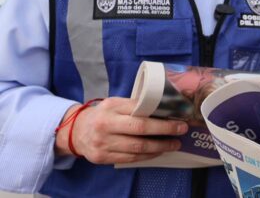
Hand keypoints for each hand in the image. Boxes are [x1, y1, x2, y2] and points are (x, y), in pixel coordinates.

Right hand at [55, 97, 188, 164]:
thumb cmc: (102, 114)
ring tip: (174, 144)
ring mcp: (103, 145)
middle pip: (140, 133)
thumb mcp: (115, 103)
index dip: (162, 121)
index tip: (179, 121)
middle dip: (164, 133)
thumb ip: (135, 105)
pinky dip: (146, 156)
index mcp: (110, 109)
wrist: (75, 131)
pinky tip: (157, 151)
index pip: (140, 116)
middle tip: (181, 132)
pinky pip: (129, 158)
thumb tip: (163, 107)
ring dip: (159, 147)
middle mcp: (105, 127)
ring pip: (136, 149)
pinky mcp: (102, 158)